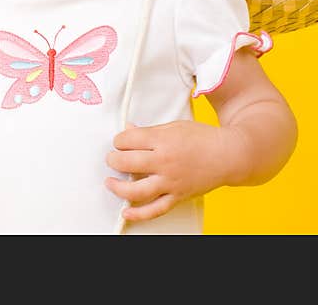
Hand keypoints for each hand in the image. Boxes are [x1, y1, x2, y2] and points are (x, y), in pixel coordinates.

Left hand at [105, 120, 240, 221]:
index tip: (120, 142)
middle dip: (113, 160)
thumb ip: (148, 131)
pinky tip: (126, 211)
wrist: (230, 155)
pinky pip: (156, 209)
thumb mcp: (173, 126)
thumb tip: (127, 129)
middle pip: (126, 163)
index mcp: (162, 140)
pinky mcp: (178, 196)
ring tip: (110, 182)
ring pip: (136, 189)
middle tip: (113, 159)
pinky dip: (139, 214)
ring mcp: (171, 181)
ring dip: (118, 187)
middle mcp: (164, 162)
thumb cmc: (203, 138)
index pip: (126, 140)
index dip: (119, 140)